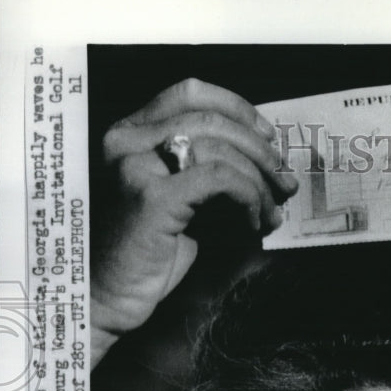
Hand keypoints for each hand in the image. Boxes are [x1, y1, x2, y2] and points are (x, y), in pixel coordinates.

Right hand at [91, 79, 296, 364]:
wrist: (106, 296)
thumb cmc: (146, 256)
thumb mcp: (181, 203)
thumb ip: (209, 175)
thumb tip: (271, 166)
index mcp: (130, 133)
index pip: (190, 93)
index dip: (237, 108)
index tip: (269, 137)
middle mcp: (127, 141)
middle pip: (212, 119)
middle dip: (260, 151)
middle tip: (284, 183)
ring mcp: (136, 166)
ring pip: (219, 148)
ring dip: (260, 180)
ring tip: (272, 212)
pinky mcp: (152, 197)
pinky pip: (219, 179)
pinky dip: (248, 196)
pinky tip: (253, 222)